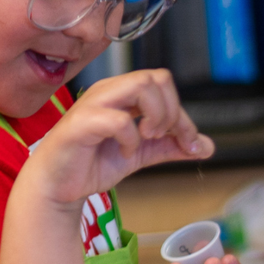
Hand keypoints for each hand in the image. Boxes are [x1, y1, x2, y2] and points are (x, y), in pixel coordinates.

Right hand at [23, 70, 212, 208]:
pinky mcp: (81, 123)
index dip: (182, 114)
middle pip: (156, 77)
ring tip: (146, 138)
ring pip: (139, 85)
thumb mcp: (140, 154)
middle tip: (161, 137)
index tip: (189, 143)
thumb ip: (170, 147)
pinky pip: (118, 119)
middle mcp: (109, 91)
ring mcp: (94, 104)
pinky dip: (130, 138)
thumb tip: (207, 147)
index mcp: (122, 94)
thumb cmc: (92, 163)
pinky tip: (124, 152)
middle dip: (170, 111)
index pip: (164, 84)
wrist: (57, 186)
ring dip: (155, 115)